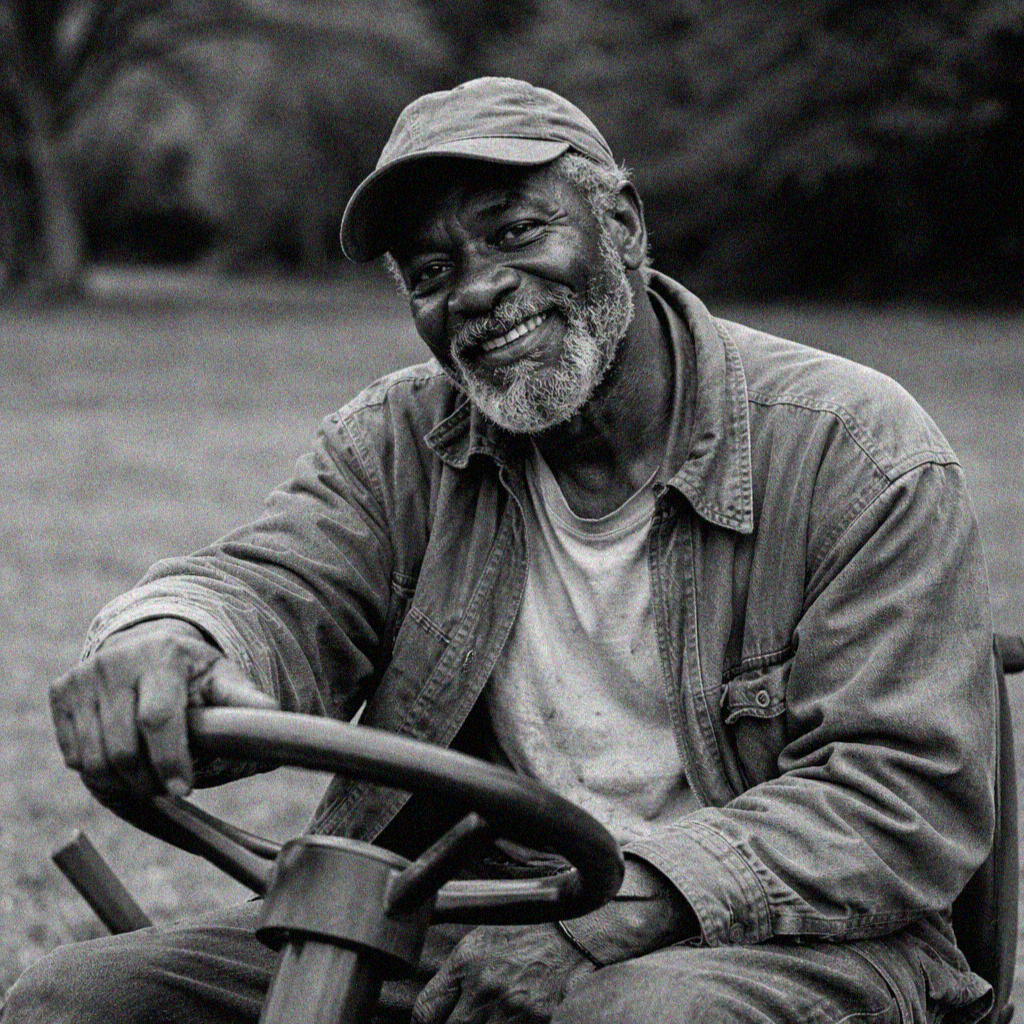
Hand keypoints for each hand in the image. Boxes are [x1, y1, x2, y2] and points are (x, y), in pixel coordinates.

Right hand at [49, 618, 276, 798]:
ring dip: (124, 782)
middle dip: (148, 780)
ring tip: (150, 777)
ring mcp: (82, 677)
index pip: (158, 719)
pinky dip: (99, 772)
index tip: (183, 788)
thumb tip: (277, 733)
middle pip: (122, 749)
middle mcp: (115, 662)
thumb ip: (248, 705)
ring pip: (93, 760)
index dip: (169, 761)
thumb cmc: (193, 673)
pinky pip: (73, 756)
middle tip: (170, 788)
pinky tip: (124, 761)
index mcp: (162, 655)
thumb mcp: (225, 680)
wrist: (146, 645)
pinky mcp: (60, 692)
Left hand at [411, 923, 593, 1023]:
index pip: (426, 1009)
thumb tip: (435, 1006)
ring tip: (481, 1019)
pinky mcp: (534, 1021)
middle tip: (456, 1022)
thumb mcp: (481, 940)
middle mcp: (484, 985)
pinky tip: (503, 1021)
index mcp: (466, 960)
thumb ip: (455, 972)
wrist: (571, 934)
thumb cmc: (525, 933)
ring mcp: (509, 1007)